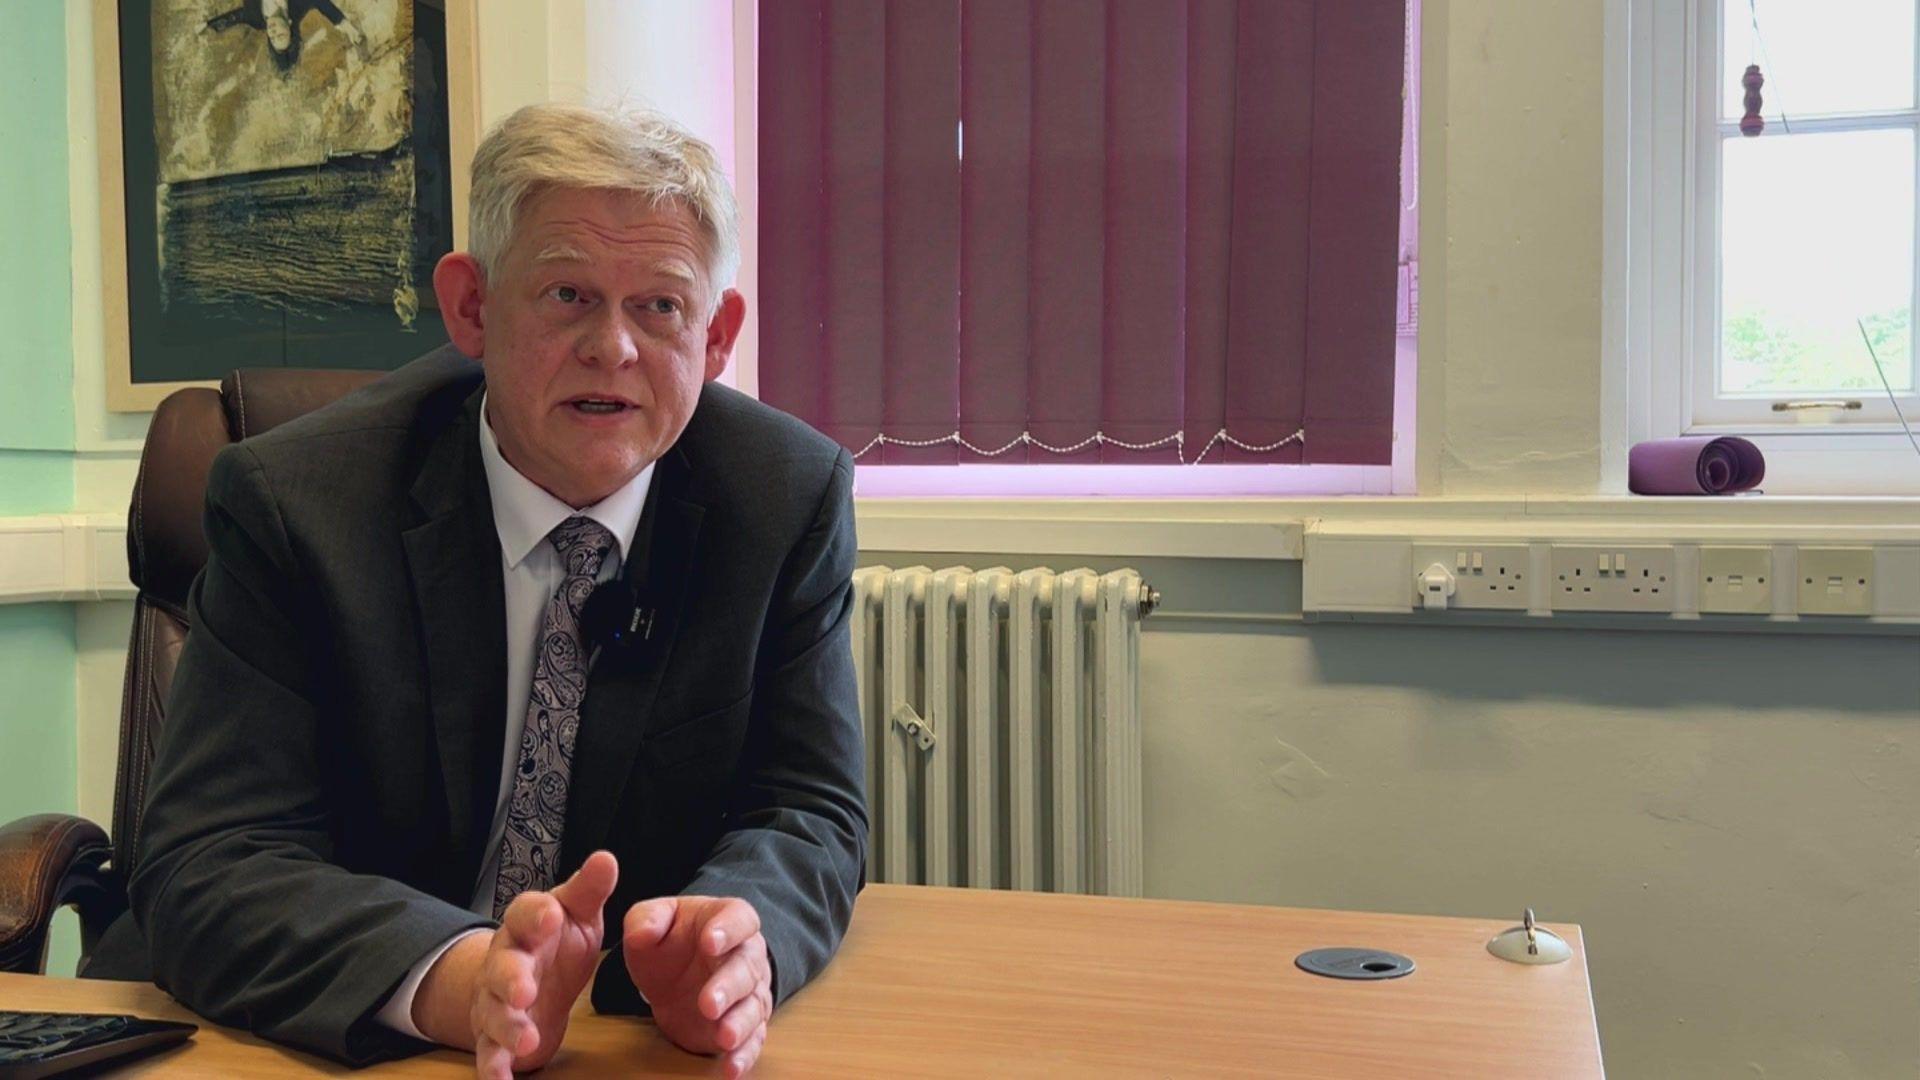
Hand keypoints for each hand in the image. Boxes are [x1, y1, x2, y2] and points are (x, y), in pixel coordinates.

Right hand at [413, 851, 618, 1077]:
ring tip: (527, 1040)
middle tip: (525, 990)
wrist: (524, 977)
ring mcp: (496, 1001)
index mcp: (526, 926)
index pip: (524, 912)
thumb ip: (589, 890)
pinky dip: (493, 1069)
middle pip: (501, 968)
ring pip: (494, 1014)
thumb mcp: (577, 911)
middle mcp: (504, 961)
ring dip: (508, 1028)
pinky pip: (489, 1054)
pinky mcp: (496, 1036)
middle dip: (511, 979)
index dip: (536, 914)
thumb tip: (607, 858)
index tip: (551, 915)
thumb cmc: (557, 939)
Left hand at [623, 896, 772, 1077]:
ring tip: (724, 1037)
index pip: (739, 917)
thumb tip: (642, 933)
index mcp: (727, 920)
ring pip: (753, 1005)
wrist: (676, 974)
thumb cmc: (669, 940)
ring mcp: (749, 992)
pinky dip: (744, 1055)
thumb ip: (646, 919)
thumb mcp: (651, 920)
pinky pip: (753, 1039)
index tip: (710, 942)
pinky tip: (730, 1069)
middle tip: (708, 1004)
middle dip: (729, 986)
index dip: (728, 929)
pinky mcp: (745, 1024)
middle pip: (746, 967)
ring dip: (740, 1023)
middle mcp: (746, 955)